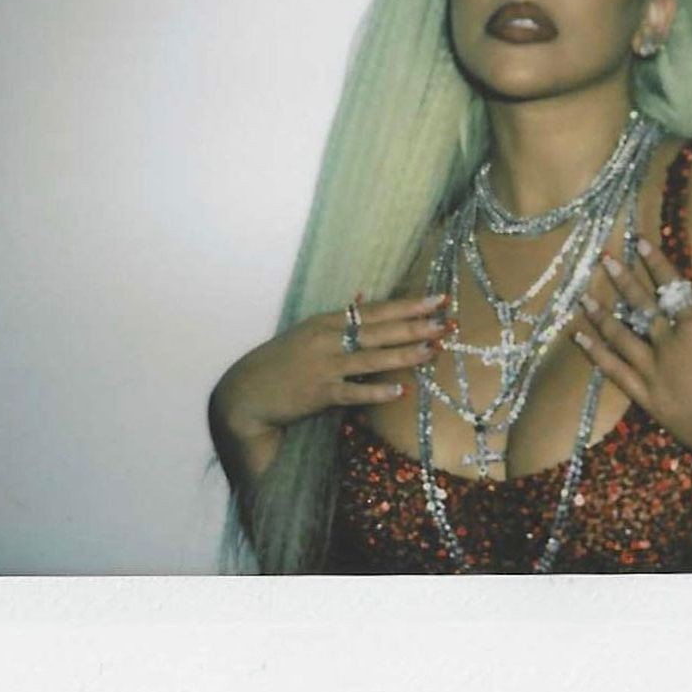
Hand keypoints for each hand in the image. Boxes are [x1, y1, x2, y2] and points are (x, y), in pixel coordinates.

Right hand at [211, 291, 449, 440]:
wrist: (246, 392)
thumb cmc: (282, 361)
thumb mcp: (308, 332)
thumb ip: (339, 320)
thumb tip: (365, 298)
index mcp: (327, 321)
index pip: (375, 310)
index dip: (408, 305)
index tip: (437, 298)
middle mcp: (327, 339)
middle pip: (379, 330)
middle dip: (415, 325)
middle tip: (445, 321)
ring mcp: (323, 365)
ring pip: (370, 358)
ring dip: (404, 354)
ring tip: (432, 350)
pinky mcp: (319, 393)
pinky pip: (353, 392)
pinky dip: (376, 391)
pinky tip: (400, 391)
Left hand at [571, 238, 691, 490]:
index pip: (672, 287)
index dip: (656, 263)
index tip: (639, 243)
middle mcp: (670, 344)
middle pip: (642, 306)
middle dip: (622, 280)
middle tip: (604, 259)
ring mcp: (655, 371)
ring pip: (621, 336)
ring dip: (601, 315)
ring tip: (583, 297)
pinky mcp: (648, 398)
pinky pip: (615, 372)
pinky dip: (596, 354)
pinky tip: (580, 339)